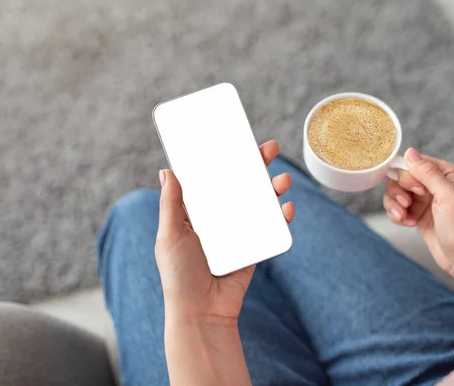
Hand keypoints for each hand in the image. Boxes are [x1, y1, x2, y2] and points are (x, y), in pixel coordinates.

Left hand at [155, 140, 294, 322]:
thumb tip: (167, 171)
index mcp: (198, 213)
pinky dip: (281, 217)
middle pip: (241, 185)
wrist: (201, 312)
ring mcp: (239, 233)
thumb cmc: (179, 275)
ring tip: (282, 180)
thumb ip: (171, 204)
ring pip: (259, 203)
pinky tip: (286, 208)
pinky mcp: (254, 248)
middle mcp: (220, 219)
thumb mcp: (169, 235)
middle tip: (267, 148)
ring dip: (272, 188)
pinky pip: (270, 228)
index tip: (237, 140)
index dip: (225, 159)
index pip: (214, 179)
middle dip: (255, 166)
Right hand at [383, 148, 453, 273]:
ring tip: (404, 218)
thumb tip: (409, 152)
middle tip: (408, 205)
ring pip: (394, 192)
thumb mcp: (447, 196)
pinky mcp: (415, 212)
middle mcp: (432, 183)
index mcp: (444, 173)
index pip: (413, 162)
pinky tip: (407, 223)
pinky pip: (395, 207)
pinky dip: (396, 215)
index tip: (416, 192)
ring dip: (394, 205)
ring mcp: (422, 198)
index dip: (407, 176)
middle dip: (398, 192)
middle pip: (399, 177)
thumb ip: (428, 173)